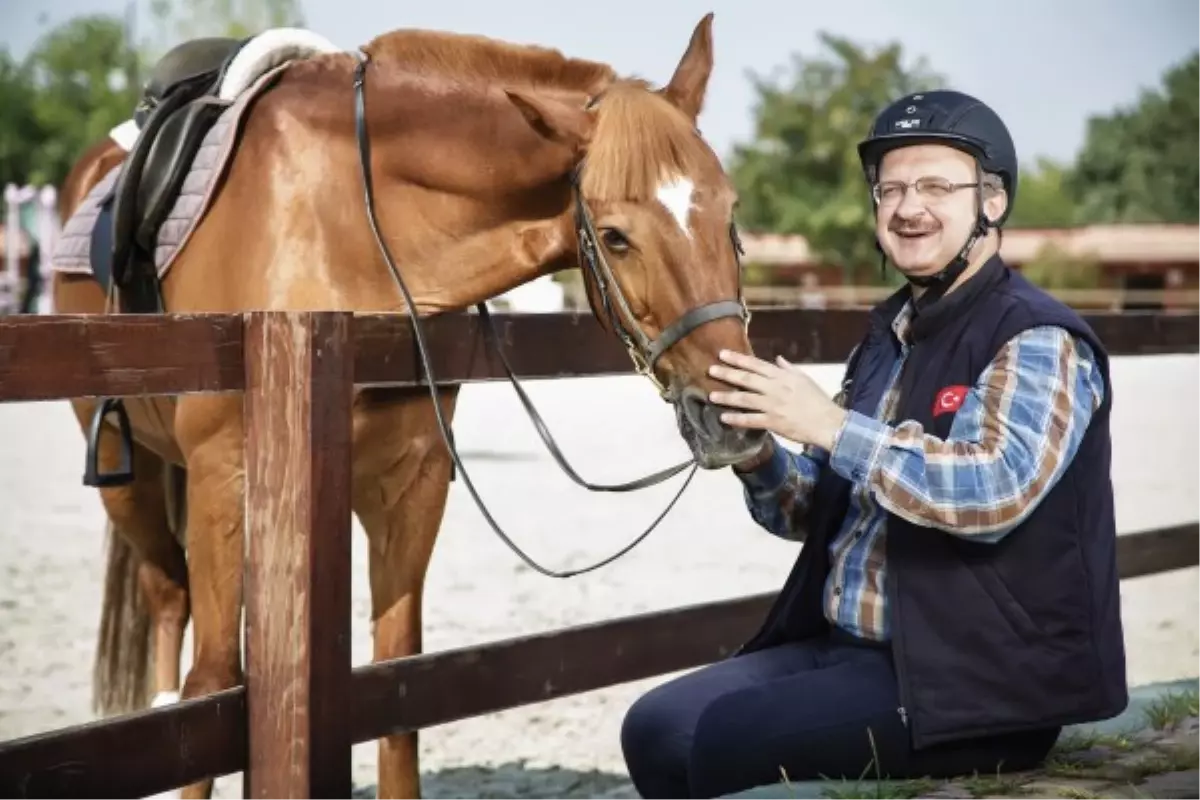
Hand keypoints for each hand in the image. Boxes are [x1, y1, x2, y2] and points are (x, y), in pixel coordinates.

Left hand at [708, 350, 847, 451]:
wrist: (829, 422)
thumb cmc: (818, 401)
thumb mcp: (804, 379)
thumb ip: (788, 368)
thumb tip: (777, 359)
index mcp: (783, 377)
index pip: (756, 364)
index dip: (738, 359)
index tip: (722, 354)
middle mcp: (775, 389)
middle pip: (747, 379)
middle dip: (727, 373)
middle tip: (710, 369)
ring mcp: (773, 405)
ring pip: (745, 399)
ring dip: (727, 397)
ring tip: (711, 395)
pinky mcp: (773, 422)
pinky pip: (751, 420)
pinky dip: (737, 419)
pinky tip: (724, 417)